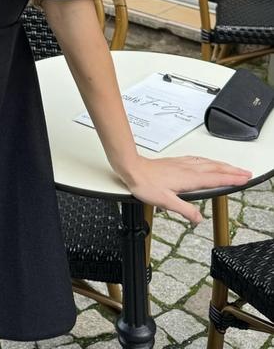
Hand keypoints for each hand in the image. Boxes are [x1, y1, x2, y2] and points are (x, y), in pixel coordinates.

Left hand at [117, 155, 252, 224]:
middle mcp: (188, 169)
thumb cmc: (146, 184)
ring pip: (208, 162)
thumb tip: (198, 219)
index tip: (244, 178)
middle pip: (215, 168)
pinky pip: (198, 159)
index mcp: (189, 178)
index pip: (216, 178)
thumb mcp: (166, 202)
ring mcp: (182, 164)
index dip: (231, 178)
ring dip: (222, 164)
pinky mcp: (176, 162)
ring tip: (232, 168)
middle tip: (246, 172)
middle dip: (232, 170)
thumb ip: (184, 210)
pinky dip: (209, 161)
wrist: (132, 168)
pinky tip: (207, 162)